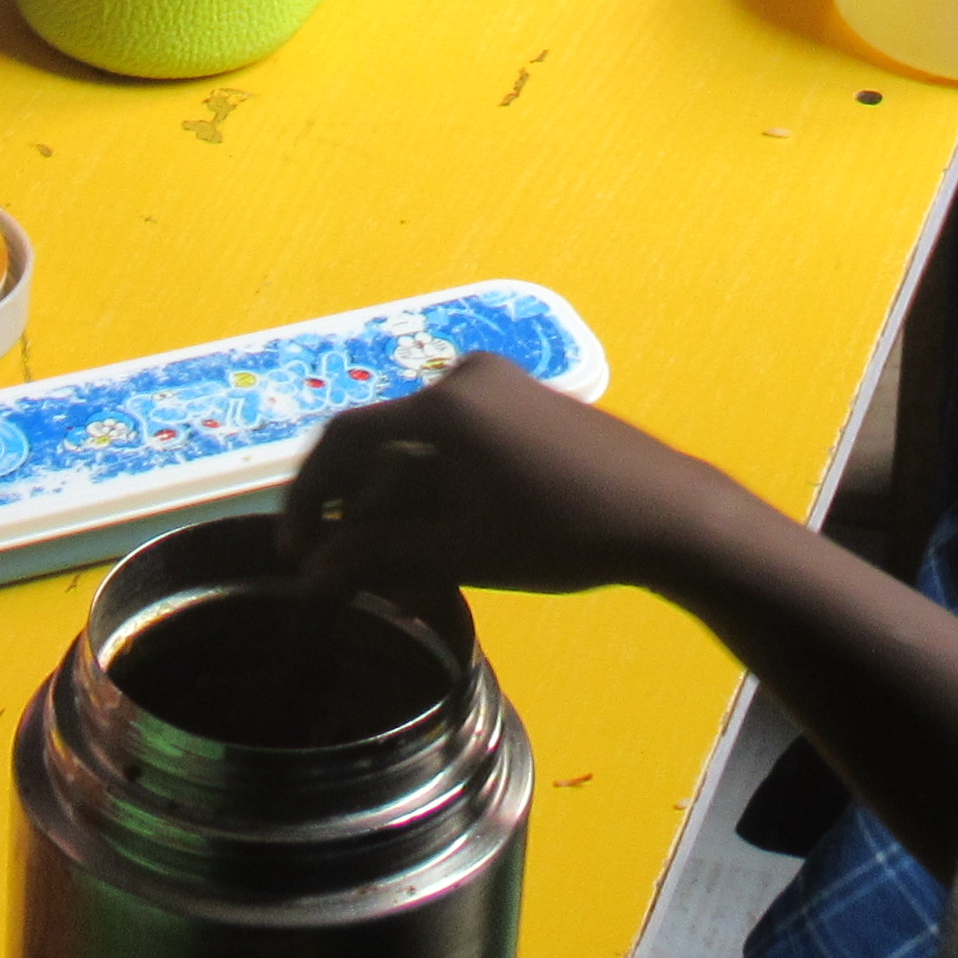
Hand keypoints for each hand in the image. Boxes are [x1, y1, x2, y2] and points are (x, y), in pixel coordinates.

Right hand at [278, 354, 733, 598]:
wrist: (666, 513)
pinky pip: (457, 445)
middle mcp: (464, 377)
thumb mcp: (460, 552)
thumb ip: (377, 555)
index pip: (344, 440)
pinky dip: (438, 493)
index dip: (306, 496)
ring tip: (399, 580)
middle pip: (383, 447)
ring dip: (399, 512)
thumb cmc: (562, 533)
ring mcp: (499, 385)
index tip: (291, 551)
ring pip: (420, 453)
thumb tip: (309, 573)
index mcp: (445, 404)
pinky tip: (441, 549)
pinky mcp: (524, 402)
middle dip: (358, 516)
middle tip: (344, 577)